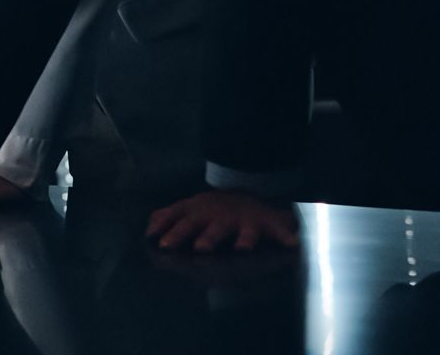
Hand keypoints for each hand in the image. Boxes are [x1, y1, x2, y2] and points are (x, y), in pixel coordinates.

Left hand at [146, 189, 299, 251]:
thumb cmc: (210, 208)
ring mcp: (242, 219)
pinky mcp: (264, 222)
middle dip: (205, 237)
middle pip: (211, 226)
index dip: (170, 230)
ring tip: (243, 248)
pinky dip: (286, 236)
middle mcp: (219, 216)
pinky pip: (278, 228)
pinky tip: (292, 244)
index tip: (159, 243)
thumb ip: (167, 218)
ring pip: (242, 230)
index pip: (181, 220)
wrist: (244, 192)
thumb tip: (147, 228)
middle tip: (199, 249)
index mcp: (198, 212)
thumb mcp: (187, 208)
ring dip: (243, 239)